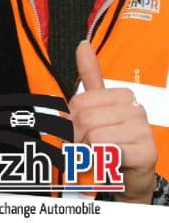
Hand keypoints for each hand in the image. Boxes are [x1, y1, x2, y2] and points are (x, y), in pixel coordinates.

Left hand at [70, 40, 156, 203]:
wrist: (127, 178)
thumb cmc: (108, 143)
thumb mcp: (96, 108)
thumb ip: (91, 77)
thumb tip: (83, 44)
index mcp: (122, 96)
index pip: (80, 102)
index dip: (73, 121)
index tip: (81, 132)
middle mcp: (136, 110)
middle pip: (87, 118)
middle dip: (79, 137)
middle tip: (89, 148)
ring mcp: (144, 130)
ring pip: (95, 134)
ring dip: (89, 151)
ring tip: (99, 156)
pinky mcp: (148, 152)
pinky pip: (109, 150)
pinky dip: (101, 160)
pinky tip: (110, 163)